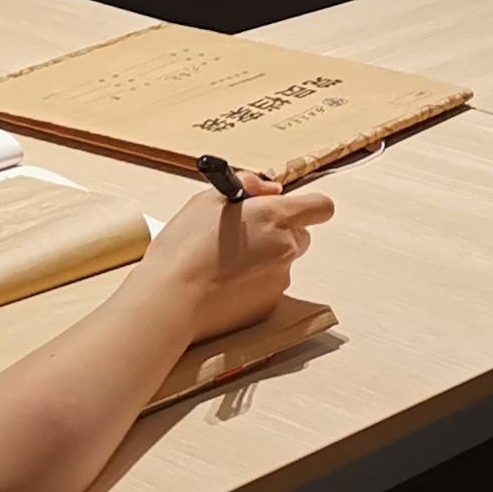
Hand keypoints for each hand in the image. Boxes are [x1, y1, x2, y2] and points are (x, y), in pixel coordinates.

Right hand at [147, 180, 334, 335]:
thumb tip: (271, 190)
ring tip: (222, 262)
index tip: (282, 206)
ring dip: (263, 259)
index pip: (321, 206)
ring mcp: (280, 280)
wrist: (171, 301)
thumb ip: (248, 185)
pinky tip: (221, 284)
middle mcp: (286, 248)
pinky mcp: (268, 306)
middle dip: (279, 232)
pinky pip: (267, 287)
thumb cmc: (184, 248)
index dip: (306, 205)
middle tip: (243, 233)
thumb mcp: (209, 199)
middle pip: (300, 235)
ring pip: (281, 262)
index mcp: (276, 217)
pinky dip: (251, 284)